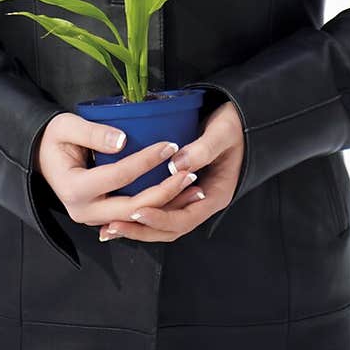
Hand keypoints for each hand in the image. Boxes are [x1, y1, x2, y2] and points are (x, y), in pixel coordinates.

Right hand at [35, 112, 203, 231]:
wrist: (41, 157)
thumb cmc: (54, 138)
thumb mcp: (66, 127)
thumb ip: (93, 133)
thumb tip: (123, 141)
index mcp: (74, 189)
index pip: (119, 176)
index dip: (146, 161)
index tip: (170, 145)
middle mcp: (84, 211)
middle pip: (134, 206)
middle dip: (165, 191)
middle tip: (191, 173)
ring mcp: (95, 218)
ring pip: (138, 217)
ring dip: (167, 204)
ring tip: (193, 187)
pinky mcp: (104, 218)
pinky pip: (135, 216)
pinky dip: (158, 207)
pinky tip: (180, 195)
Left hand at [99, 100, 244, 243]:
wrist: (239, 119)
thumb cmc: (234, 124)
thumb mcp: (222, 133)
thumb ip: (202, 149)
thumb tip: (176, 165)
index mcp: (216, 194)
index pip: (186, 218)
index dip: (160, 218)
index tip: (136, 212)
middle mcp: (203, 202)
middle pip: (171, 228)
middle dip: (142, 230)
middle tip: (113, 226)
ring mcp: (192, 197)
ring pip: (164, 222)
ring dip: (138, 227)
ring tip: (109, 227)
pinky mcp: (181, 189)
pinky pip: (161, 207)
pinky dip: (142, 213)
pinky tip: (120, 213)